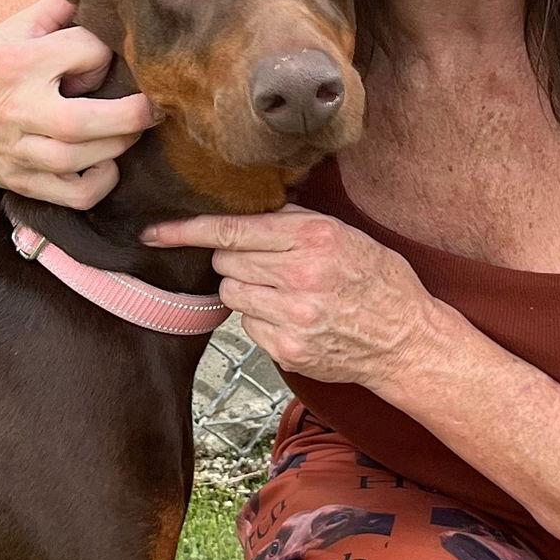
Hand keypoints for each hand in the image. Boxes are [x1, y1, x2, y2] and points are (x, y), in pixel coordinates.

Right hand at [0, 0, 155, 207]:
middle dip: (134, 112)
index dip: (101, 51)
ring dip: (119, 143)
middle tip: (155, 102)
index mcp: (15, 62)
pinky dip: (99, 182)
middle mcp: (16, 109)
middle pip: (89, 119)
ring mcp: (18, 151)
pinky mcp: (22, 182)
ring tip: (130, 127)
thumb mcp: (7, 30)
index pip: (84, 52)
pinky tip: (103, 162)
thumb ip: (53, 6)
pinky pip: (73, 194)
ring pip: (84, 157)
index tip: (99, 54)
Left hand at [141, 203, 435, 389]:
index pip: (232, 231)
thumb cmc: (377, 282)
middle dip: (237, 261)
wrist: (405, 339)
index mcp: (313, 239)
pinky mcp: (287, 348)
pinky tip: (293, 318)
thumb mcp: (345, 235)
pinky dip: (262, 319)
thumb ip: (294, 222)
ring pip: (232, 294)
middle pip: (225, 263)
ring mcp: (292, 316)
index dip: (187, 231)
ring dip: (248, 291)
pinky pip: (248, 326)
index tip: (155, 232)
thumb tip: (247, 211)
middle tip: (270, 267)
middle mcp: (300, 276)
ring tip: (286, 293)